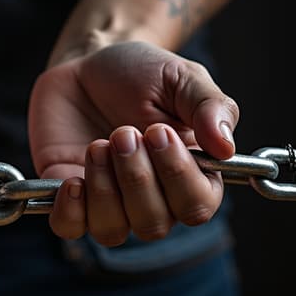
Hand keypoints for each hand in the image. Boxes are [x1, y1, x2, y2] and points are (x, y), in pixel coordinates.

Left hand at [28, 41, 238, 244]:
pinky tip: (72, 181)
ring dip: (104, 190)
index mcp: (190, 173)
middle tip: (122, 132)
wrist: (87, 63)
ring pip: (112, 231)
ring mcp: (108, 199)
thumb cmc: (140, 72)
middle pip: (153, 224)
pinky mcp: (69, 196)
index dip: (177, 176)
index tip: (157, 132)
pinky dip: (71, 212)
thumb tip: (226, 147)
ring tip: (97, 145)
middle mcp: (151, 196)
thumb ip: (210, 106)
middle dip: (136, 178)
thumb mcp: (181, 77)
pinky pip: (70, 227)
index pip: (197, 206)